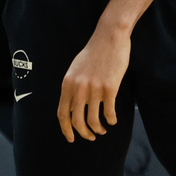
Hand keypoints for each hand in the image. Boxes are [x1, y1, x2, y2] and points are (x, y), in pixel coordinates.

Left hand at [56, 22, 130, 142]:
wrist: (108, 37)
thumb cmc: (93, 53)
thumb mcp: (76, 69)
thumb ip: (73, 87)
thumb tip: (72, 107)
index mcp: (68, 83)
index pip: (62, 113)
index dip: (66, 129)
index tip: (71, 138)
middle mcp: (79, 87)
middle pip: (77, 121)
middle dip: (83, 133)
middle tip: (90, 136)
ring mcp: (94, 88)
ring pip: (93, 120)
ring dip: (98, 129)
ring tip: (102, 129)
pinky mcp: (110, 87)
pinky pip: (109, 112)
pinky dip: (111, 120)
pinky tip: (112, 120)